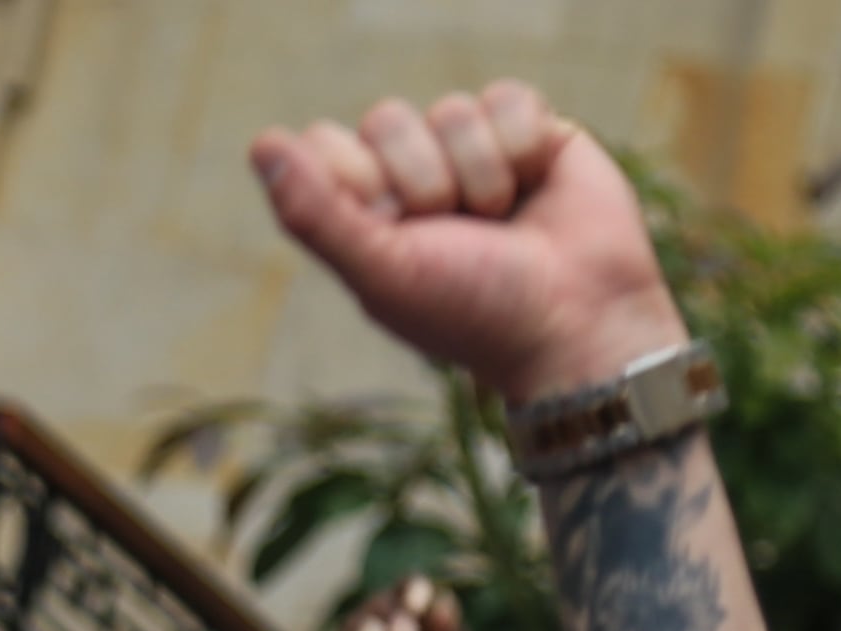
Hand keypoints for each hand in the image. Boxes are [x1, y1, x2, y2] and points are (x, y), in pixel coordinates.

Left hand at [251, 84, 683, 404]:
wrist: (578, 322)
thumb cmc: (474, 313)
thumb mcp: (384, 274)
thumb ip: (317, 214)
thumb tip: (261, 143)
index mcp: (368, 214)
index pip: (325, 145)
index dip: (355, 178)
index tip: (389, 226)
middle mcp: (414, 178)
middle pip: (386, 119)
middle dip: (421, 180)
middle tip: (455, 232)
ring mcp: (473, 152)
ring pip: (450, 109)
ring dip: (478, 173)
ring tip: (502, 221)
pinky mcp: (532, 132)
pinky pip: (506, 97)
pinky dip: (521, 146)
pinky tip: (536, 188)